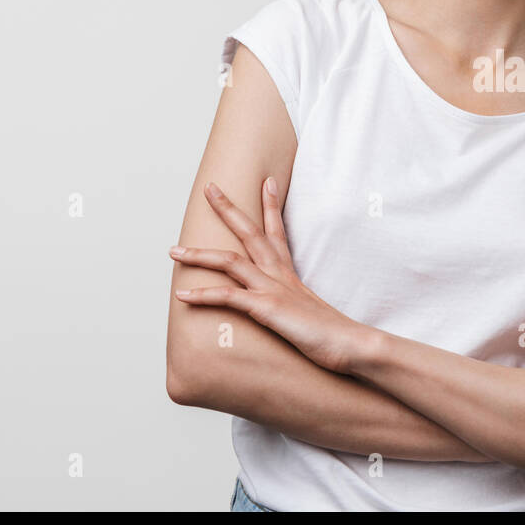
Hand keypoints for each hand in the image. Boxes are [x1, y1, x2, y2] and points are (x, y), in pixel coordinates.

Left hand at [169, 177, 368, 373]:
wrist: (351, 344)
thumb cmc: (333, 334)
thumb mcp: (309, 314)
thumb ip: (295, 307)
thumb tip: (291, 312)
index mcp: (290, 274)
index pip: (278, 231)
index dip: (271, 205)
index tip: (266, 181)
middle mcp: (280, 275)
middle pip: (251, 232)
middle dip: (228, 209)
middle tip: (209, 187)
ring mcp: (273, 289)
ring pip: (230, 261)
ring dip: (199, 255)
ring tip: (173, 251)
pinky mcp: (267, 308)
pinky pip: (228, 296)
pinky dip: (203, 294)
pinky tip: (182, 294)